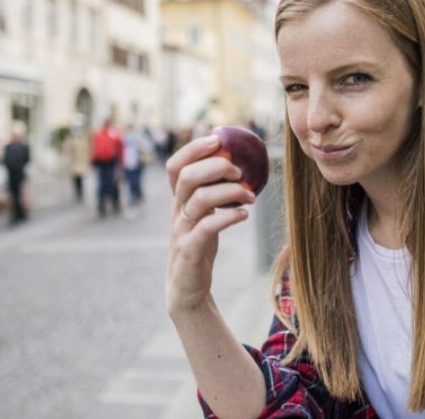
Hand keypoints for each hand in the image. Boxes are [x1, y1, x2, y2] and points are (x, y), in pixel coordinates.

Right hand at [165, 134, 254, 315]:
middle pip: (187, 177)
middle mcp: (176, 211)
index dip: (193, 148)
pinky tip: (243, 216)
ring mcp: (181, 231)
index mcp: (178, 199)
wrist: (187, 286)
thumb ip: (213, 190)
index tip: (217, 139)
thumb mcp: (203, 214)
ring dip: (229, 192)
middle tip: (240, 171)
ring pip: (199, 200)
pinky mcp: (190, 250)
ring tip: (250, 197)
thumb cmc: (200, 243)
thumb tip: (239, 163)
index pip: (175, 165)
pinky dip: (228, 217)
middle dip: (215, 167)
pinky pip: (207, 228)